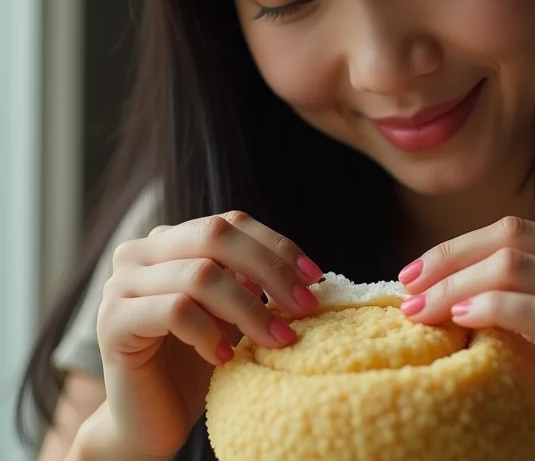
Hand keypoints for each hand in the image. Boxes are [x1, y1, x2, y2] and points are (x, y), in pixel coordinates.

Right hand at [95, 211, 323, 458]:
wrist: (147, 420)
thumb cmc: (196, 360)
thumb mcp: (231, 310)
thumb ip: (251, 279)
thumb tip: (304, 271)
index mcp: (171, 240)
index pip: (231, 222)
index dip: (277, 245)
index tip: (315, 277)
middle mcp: (141, 252)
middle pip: (216, 236)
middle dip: (270, 269)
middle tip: (305, 306)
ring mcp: (121, 283)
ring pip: (200, 275)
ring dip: (250, 308)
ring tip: (278, 339)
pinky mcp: (112, 322)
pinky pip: (175, 311)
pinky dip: (210, 333)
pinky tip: (226, 358)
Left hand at [397, 216, 534, 460]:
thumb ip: (507, 287)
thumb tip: (429, 274)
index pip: (512, 230)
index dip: (456, 246)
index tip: (412, 273)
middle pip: (512, 240)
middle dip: (451, 263)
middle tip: (409, 292)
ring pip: (519, 269)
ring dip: (458, 287)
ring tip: (422, 311)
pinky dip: (494, 308)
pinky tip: (461, 319)